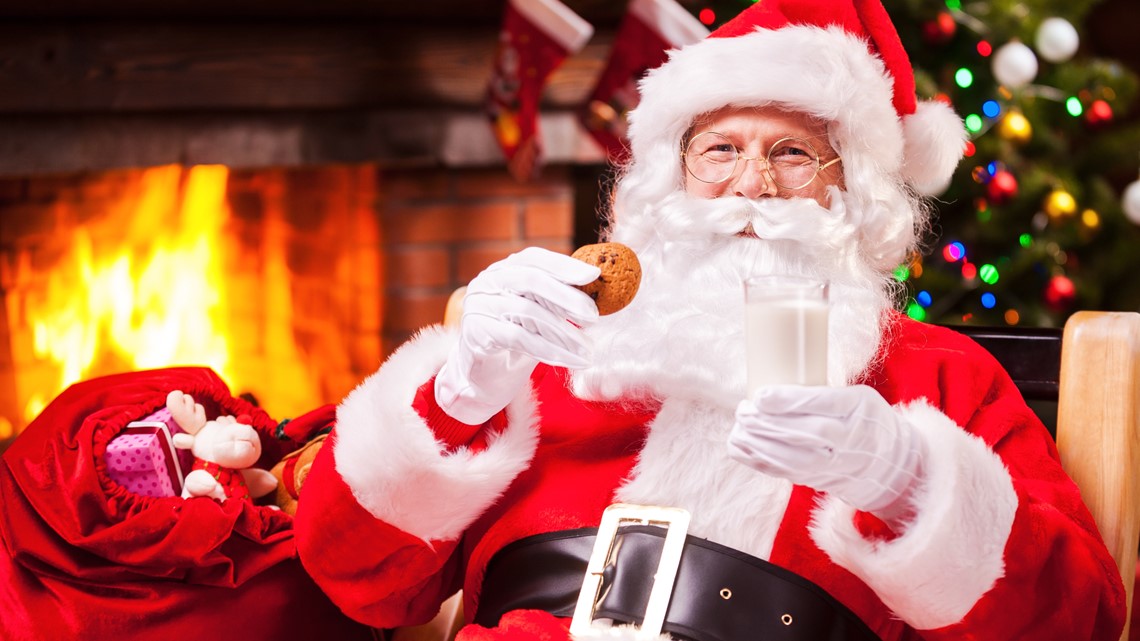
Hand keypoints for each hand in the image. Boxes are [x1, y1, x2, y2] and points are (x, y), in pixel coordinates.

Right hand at [436, 248, 600, 424]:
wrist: (479, 376)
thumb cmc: (514, 341)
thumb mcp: (536, 315)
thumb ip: (556, 300)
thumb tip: (597, 294)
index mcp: (503, 270)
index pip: (534, 259)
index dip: (565, 265)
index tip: (595, 275)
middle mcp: (487, 282)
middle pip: (531, 280)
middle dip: (567, 297)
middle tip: (594, 316)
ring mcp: (478, 305)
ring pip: (528, 312)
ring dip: (564, 332)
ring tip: (587, 348)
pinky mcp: (476, 332)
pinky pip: (520, 338)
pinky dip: (551, 350)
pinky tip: (572, 360)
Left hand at [727, 385, 925, 519]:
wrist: (893, 466)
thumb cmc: (867, 420)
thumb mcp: (858, 397)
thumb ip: (823, 394)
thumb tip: (771, 385)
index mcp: (858, 408)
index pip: (823, 404)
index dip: (789, 400)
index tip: (761, 395)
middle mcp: (849, 439)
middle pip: (805, 433)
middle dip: (768, 423)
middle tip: (743, 410)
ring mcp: (834, 464)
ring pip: (793, 458)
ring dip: (759, 443)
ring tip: (739, 428)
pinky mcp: (819, 480)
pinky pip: (785, 472)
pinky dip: (758, 460)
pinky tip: (739, 446)